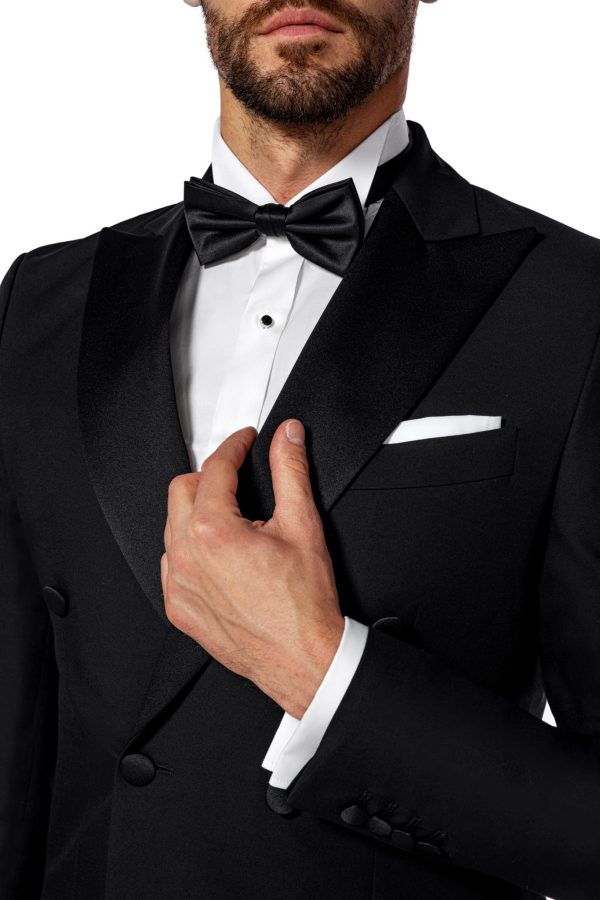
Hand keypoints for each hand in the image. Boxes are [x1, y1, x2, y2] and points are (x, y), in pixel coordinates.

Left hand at [161, 418, 344, 717]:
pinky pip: (172, 563)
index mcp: (213, 531)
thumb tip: (287, 438)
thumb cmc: (304, 604)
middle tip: (237, 475)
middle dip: (210, 475)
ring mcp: (178, 585)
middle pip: (182, 490)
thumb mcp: (303, 524)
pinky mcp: (178, 607)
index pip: (214, 469)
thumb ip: (291, 471)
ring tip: (230, 515)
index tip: (244, 441)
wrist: (302, 658)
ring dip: (196, 511)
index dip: (234, 447)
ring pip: (172, 526)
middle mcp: (187, 557)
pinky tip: (217, 552)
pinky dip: (189, 548)